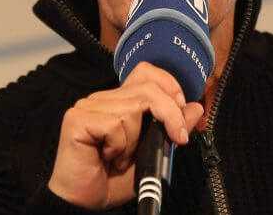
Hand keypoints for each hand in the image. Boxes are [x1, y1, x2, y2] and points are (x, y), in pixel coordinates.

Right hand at [47, 62, 203, 208]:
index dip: (168, 85)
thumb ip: (173, 128)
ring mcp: (88, 106)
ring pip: (132, 109)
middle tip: (177, 138)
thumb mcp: (154, 152)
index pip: (146, 72)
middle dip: (170, 114)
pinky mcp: (76, 119)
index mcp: (120, 101)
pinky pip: (114, 125)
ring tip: (121, 156)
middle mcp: (103, 99)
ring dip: (135, 140)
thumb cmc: (112, 178)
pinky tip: (107, 157)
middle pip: (148, 88)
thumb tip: (195, 108)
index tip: (182, 110)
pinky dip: (118, 146)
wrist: (86, 202)